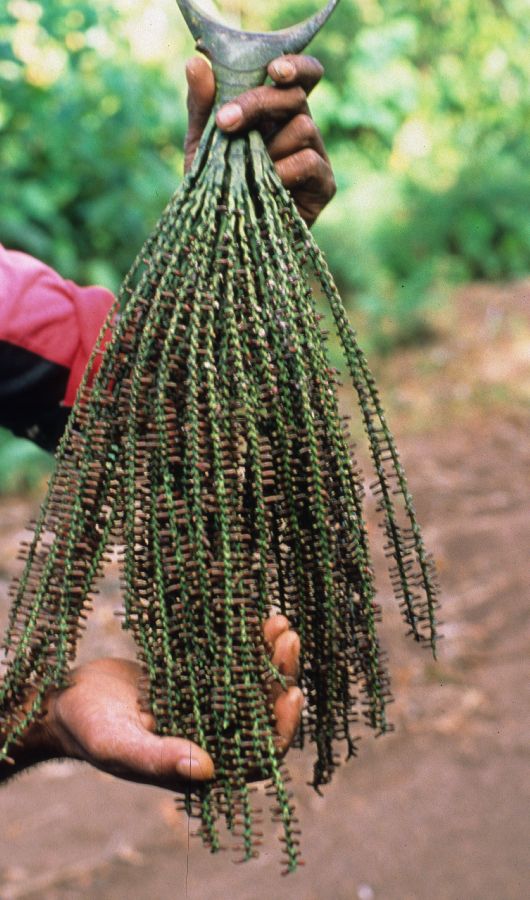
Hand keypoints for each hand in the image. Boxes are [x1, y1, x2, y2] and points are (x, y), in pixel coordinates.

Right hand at [2, 615, 302, 789]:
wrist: (67, 699)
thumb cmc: (90, 731)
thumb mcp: (121, 746)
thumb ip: (159, 758)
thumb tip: (209, 769)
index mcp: (203, 766)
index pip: (260, 755)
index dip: (283, 728)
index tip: (292, 693)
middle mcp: (214, 736)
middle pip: (263, 711)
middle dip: (281, 676)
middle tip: (288, 638)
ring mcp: (207, 706)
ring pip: (253, 682)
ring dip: (269, 655)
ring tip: (278, 621)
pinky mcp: (198, 678)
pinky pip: (231, 661)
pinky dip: (245, 640)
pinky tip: (256, 615)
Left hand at [184, 54, 335, 225]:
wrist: (227, 240)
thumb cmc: (218, 190)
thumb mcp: (203, 145)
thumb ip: (202, 106)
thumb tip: (195, 63)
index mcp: (278, 113)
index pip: (299, 76)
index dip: (294, 65)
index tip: (273, 69)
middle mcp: (301, 129)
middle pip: (296, 96)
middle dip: (259, 103)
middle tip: (226, 122)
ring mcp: (316, 157)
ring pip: (303, 127)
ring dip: (268, 146)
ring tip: (247, 172)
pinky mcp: (324, 186)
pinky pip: (309, 162)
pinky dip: (282, 171)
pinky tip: (265, 187)